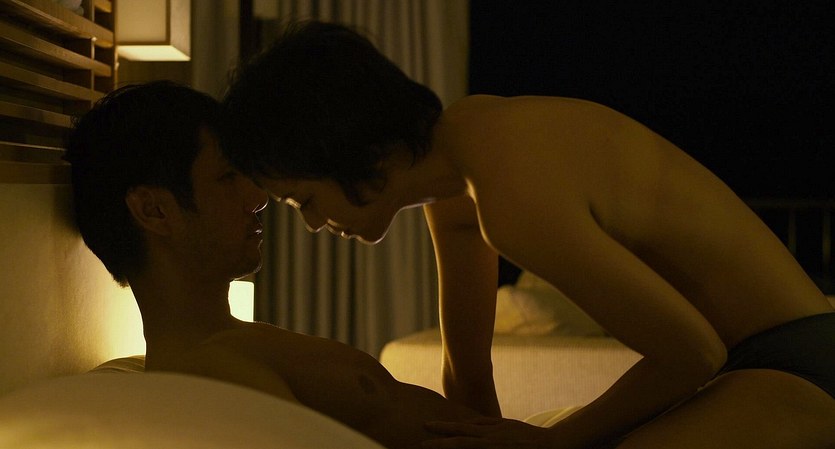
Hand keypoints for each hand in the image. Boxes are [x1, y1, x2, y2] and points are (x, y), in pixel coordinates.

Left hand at [423, 416, 551, 448]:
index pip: (460, 429)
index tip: (425, 426)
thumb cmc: (524, 435)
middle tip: (419, 444)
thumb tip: (465, 422)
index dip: (442, 428)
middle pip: (459, 443)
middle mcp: (488, 443)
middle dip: (439, 445)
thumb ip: (484, 423)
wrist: (549, 446)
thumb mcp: (503, 424)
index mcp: (488, 432)